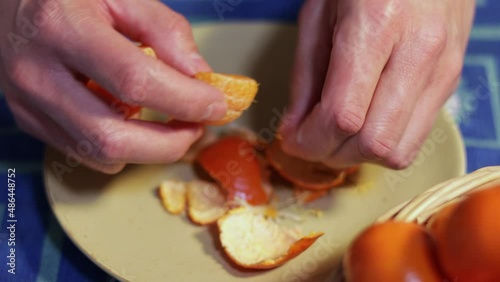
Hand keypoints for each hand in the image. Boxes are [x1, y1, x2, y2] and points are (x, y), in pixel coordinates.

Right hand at [0, 0, 226, 173]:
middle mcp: (36, 72)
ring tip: (173, 124)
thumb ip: (167, 32)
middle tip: (197, 126)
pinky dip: (122, 149)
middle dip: (170, 143)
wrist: (11, 1)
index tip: (217, 105)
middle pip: (112, 137)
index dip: (185, 100)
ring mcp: (27, 102)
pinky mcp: (29, 120)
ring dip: (149, 150)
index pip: (135, 80)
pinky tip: (133, 121)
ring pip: (99, 155)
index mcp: (62, 27)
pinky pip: (84, 154)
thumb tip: (201, 77)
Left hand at [280, 0, 474, 168]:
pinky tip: (364, 123)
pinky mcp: (451, 80)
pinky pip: (416, 136)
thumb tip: (294, 130)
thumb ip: (304, 78)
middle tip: (311, 141)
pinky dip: (383, 142)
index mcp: (375, 26)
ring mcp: (442, 69)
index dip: (311, 141)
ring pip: (399, 150)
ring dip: (359, 155)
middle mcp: (418, 52)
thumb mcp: (318, 14)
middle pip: (373, 143)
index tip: (293, 141)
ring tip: (337, 135)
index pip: (343, 116)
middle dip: (332, 153)